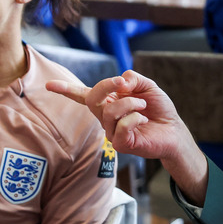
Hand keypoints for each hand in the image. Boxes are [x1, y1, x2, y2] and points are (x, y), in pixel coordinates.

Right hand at [47, 71, 189, 157]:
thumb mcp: (148, 87)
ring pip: (110, 111)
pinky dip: (136, 117)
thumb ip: (134, 80)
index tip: (48, 85)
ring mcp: (111, 131)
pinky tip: (144, 120)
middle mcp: (106, 117)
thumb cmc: (158, 109)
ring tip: (143, 106)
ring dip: (130, 103)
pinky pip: (122, 126)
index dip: (66, 90)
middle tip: (122, 82)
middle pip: (92, 98)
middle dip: (106, 85)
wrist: (173, 131)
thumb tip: (122, 79)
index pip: (83, 95)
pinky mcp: (120, 144)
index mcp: (108, 102)